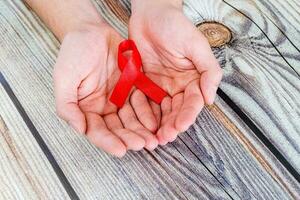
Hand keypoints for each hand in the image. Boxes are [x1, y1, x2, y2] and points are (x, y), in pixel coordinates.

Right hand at [53, 23, 158, 156]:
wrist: (92, 30)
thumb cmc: (74, 52)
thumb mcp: (64, 77)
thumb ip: (67, 105)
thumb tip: (79, 129)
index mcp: (87, 108)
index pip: (97, 131)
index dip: (108, 142)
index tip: (120, 150)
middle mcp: (104, 107)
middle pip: (118, 129)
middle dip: (130, 139)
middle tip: (143, 145)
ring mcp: (120, 98)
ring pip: (132, 119)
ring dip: (142, 130)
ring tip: (153, 139)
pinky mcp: (134, 87)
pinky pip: (143, 103)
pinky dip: (149, 113)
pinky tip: (157, 121)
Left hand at [129, 0, 222, 144]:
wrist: (150, 12)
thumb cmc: (175, 25)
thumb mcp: (197, 45)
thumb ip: (208, 71)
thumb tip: (211, 99)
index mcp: (193, 79)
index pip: (192, 102)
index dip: (187, 116)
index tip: (180, 127)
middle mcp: (178, 85)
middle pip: (176, 110)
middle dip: (171, 125)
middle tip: (164, 138)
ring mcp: (160, 85)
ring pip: (160, 110)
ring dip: (157, 124)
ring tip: (152, 137)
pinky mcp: (144, 83)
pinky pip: (143, 101)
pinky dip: (142, 113)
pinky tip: (140, 123)